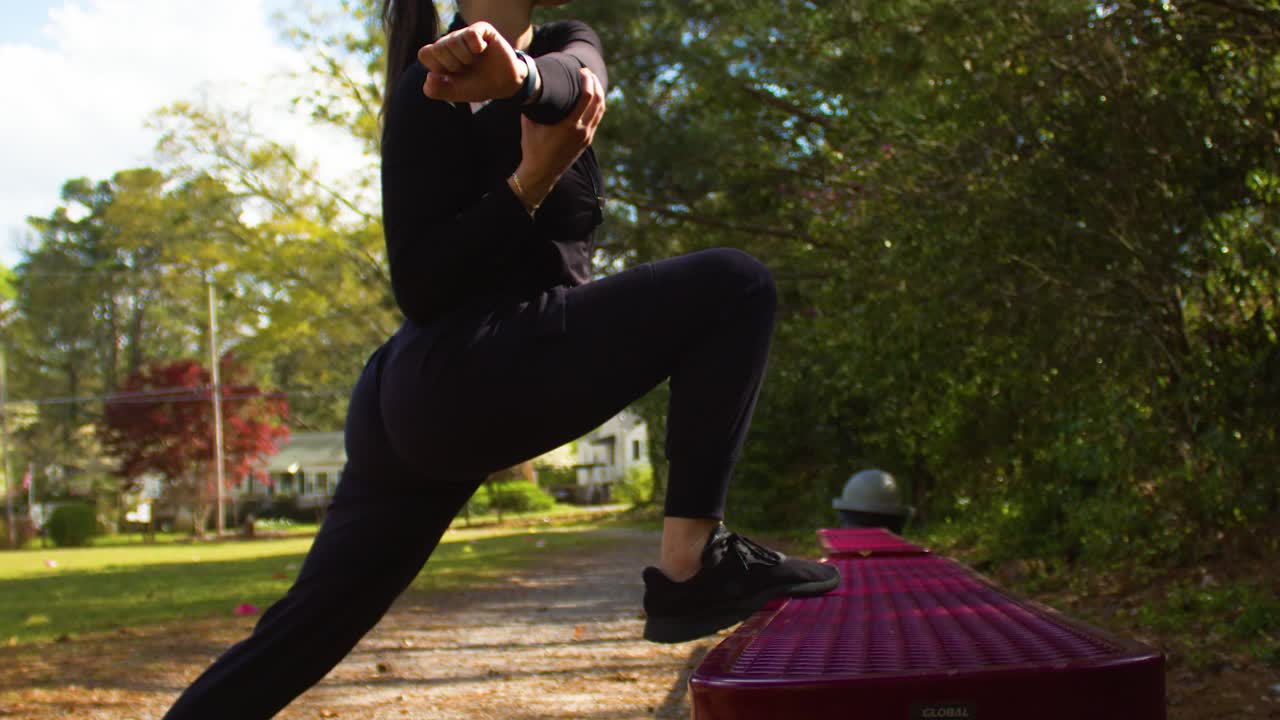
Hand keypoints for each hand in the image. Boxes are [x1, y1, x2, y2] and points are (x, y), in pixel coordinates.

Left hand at [419, 21, 523, 102]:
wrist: (504, 84)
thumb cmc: (478, 86)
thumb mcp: (455, 93)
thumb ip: (436, 90)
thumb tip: (430, 75)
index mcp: (439, 56)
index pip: (425, 53)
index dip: (438, 67)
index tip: (451, 75)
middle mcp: (449, 42)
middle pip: (438, 48)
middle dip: (453, 65)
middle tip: (465, 68)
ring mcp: (464, 34)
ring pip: (453, 41)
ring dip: (466, 58)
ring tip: (474, 61)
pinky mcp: (480, 29)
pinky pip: (471, 35)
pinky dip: (477, 48)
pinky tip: (482, 51)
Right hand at [510, 67, 606, 209]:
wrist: (541, 173)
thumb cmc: (532, 148)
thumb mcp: (529, 124)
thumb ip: (532, 104)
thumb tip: (528, 85)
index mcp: (570, 125)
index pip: (587, 97)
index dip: (588, 81)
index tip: (583, 70)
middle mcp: (582, 131)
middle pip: (599, 102)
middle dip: (596, 84)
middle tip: (588, 73)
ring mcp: (586, 137)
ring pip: (600, 111)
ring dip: (599, 95)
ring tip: (592, 83)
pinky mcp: (586, 142)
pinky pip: (596, 120)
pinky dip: (596, 107)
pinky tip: (591, 100)